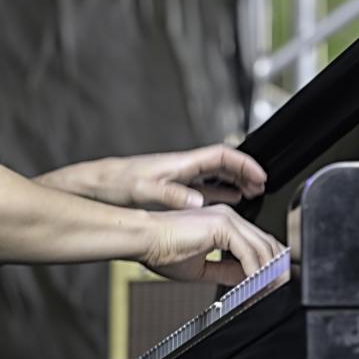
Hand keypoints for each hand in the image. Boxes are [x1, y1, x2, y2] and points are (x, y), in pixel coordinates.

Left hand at [52, 144, 267, 210]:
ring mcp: (178, 177)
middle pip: (223, 164)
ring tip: (250, 194)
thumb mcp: (145, 191)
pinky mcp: (171, 187)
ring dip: (233, 182)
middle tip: (261, 187)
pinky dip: (217, 193)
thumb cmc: (118, 184)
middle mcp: (183, 167)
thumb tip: (200, 203)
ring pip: (214, 175)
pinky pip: (203, 187)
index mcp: (181, 164)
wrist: (97, 185)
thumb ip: (173, 196)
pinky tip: (223, 202)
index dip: (244, 163)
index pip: (222, 155)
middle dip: (244, 173)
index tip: (260, 176)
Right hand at [141, 205, 283, 285]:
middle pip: (266, 244)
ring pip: (262, 248)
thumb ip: (226, 271)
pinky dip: (255, 272)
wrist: (144, 238)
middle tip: (276, 292)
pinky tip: (255, 287)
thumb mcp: (202, 267)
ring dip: (268, 275)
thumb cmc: (162, 249)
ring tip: (268, 293)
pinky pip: (248, 253)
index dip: (269, 265)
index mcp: (224, 223)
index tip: (270, 286)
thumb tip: (246, 280)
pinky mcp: (222, 226)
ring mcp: (228, 219)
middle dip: (275, 271)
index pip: (258, 243)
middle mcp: (229, 217)